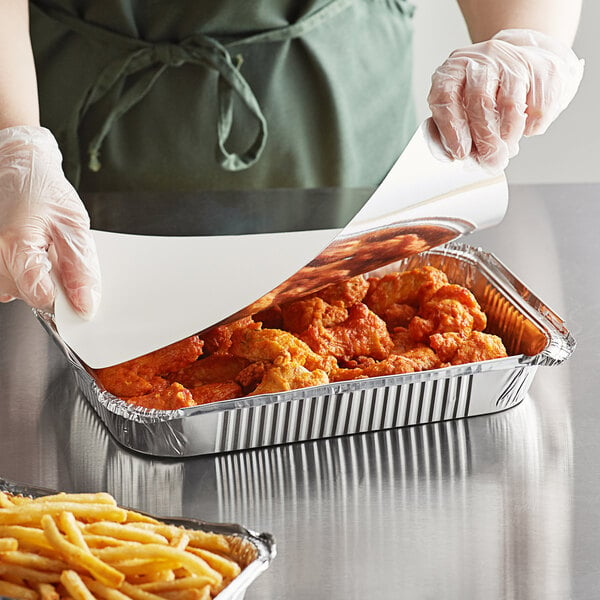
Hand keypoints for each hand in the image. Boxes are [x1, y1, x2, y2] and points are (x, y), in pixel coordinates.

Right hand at [0, 126, 100, 317]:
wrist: (19, 168)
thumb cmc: (43, 190)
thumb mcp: (73, 226)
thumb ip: (80, 269)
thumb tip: (85, 303)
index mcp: (14, 243)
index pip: (40, 296)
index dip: (63, 299)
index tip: (76, 294)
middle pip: (28, 296)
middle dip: (51, 283)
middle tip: (56, 253)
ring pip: (16, 292)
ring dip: (35, 278)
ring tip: (41, 248)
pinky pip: (5, 283)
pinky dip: (22, 274)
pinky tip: (28, 253)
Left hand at [428, 29, 583, 171]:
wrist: (529, 60)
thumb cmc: (488, 91)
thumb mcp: (460, 104)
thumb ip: (449, 129)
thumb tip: (452, 154)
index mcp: (455, 68)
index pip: (446, 96)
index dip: (451, 128)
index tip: (460, 153)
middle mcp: (483, 59)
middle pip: (479, 101)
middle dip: (484, 140)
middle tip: (489, 162)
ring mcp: (515, 61)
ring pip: (510, 105)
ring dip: (508, 137)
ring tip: (506, 151)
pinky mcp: (545, 69)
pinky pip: (538, 107)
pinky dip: (532, 127)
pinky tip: (526, 129)